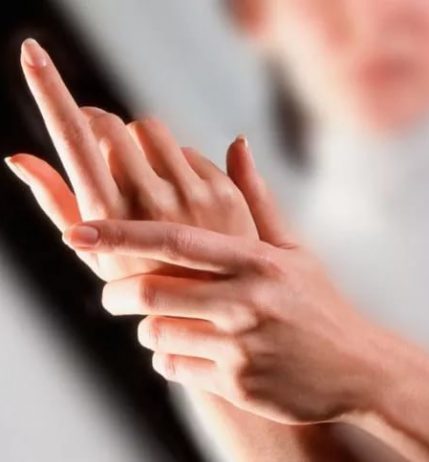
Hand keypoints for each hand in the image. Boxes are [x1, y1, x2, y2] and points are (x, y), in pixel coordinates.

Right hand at [6, 38, 257, 280]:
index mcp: (110, 216)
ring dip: (137, 141)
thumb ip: (55, 201)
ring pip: (151, 129)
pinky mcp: (223, 189)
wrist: (211, 308)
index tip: (32, 53)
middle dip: (101, 128)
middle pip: (113, 124)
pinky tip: (175, 193)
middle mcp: (151, 198)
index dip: (50, 91)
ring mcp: (192, 192)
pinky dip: (172, 161)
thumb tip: (17, 157)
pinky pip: (187, 150)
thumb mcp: (92, 254)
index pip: (75, 137)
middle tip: (101, 149)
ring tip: (141, 175)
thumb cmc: (141, 282)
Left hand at [62, 180, 391, 425]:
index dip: (120, 234)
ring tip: (164, 324)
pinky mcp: (238, 384)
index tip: (78, 231)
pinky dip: (169, 359)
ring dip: (148, 328)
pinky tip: (191, 352)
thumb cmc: (319, 302)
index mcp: (256, 259)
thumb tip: (235, 142)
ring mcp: (242, 346)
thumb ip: (255, 198)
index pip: (174, 240)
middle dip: (118, 292)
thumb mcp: (293, 250)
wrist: (357, 367)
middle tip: (114, 293)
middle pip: (151, 291)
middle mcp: (247, 300)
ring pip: (156, 334)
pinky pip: (174, 368)